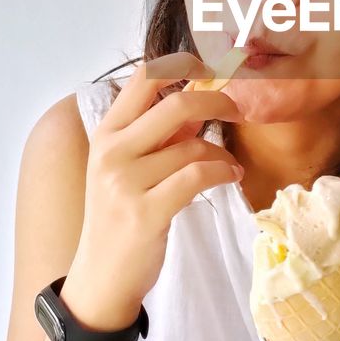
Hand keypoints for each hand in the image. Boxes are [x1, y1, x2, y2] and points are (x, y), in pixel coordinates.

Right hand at [63, 51, 244, 329]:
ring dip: (222, 152)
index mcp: (106, 133)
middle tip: (238, 109)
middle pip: (177, 103)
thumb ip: (160, 134)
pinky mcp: (145, 212)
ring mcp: (125, 182)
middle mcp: (111, 151)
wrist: (101, 277)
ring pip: (193, 145)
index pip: (144, 77)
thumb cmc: (120, 217)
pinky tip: (230, 177)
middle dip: (218, 101)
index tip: (212, 68)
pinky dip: (223, 172)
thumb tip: (201, 100)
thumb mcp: (130, 168)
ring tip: (229, 166)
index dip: (183, 63)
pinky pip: (198, 176)